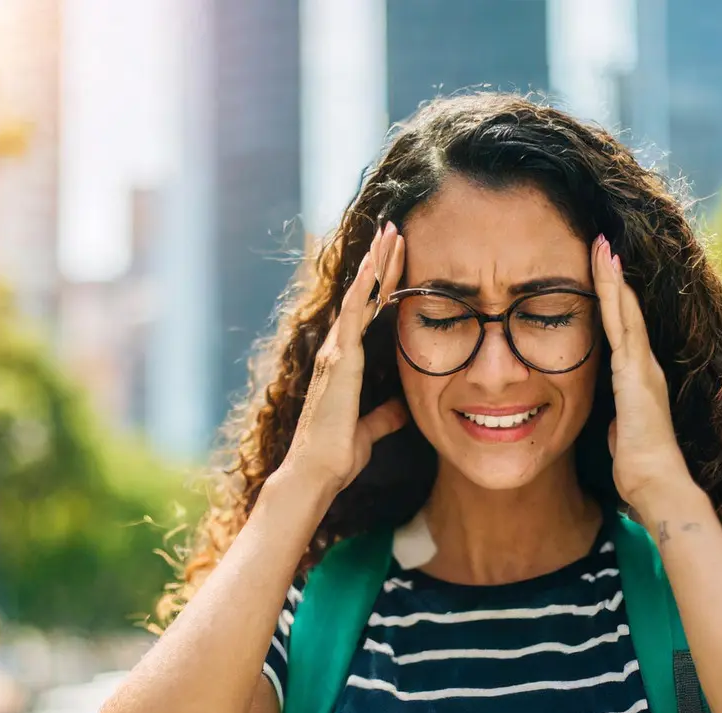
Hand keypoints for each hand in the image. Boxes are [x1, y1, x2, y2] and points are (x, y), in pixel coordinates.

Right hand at [280, 222, 407, 499]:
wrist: (317, 472)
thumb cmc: (337, 455)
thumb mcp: (370, 430)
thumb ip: (385, 416)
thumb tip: (403, 409)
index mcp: (344, 365)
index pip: (367, 314)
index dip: (382, 286)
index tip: (398, 260)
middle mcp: (337, 352)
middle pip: (362, 296)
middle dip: (380, 263)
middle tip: (396, 231)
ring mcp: (336, 352)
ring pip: (358, 296)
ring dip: (376, 263)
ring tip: (391, 233)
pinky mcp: (339, 359)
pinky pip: (353, 314)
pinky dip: (365, 287)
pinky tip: (376, 263)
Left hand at [592, 234, 694, 513]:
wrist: (657, 485)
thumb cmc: (640, 470)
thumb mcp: (622, 437)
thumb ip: (618, 422)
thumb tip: (613, 425)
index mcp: (639, 380)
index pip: (622, 331)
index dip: (613, 301)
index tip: (600, 273)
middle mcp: (645, 367)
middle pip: (626, 312)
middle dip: (612, 277)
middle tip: (601, 242)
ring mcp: (643, 367)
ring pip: (625, 311)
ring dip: (612, 277)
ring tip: (601, 244)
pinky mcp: (637, 373)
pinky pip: (624, 326)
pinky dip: (615, 297)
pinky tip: (609, 272)